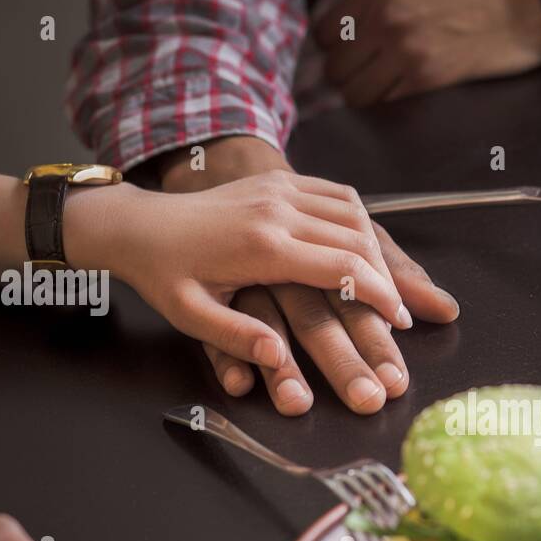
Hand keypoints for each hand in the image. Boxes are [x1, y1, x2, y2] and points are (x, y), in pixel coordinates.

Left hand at [158, 136, 459, 414]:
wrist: (138, 224)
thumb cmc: (164, 275)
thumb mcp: (190, 315)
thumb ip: (235, 338)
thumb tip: (276, 358)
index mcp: (262, 246)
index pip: (342, 268)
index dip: (379, 296)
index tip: (399, 321)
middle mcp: (277, 210)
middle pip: (357, 239)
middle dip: (388, 277)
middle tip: (401, 311)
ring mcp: (279, 189)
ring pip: (352, 212)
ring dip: (377, 248)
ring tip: (387, 283)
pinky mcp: (278, 182)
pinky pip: (335, 193)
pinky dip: (359, 220)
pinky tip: (365, 246)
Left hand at [314, 0, 540, 105]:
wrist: (523, 6)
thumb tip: (347, 20)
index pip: (326, 33)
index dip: (333, 47)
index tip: (346, 53)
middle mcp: (385, 20)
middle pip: (337, 68)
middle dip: (346, 75)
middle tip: (363, 76)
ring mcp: (406, 51)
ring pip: (356, 94)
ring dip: (364, 95)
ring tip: (380, 88)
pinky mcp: (428, 78)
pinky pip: (386, 105)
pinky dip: (387, 104)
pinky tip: (399, 95)